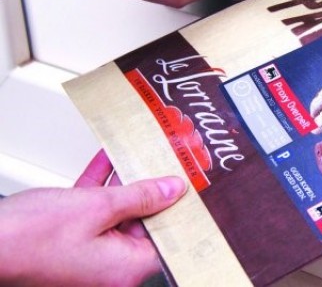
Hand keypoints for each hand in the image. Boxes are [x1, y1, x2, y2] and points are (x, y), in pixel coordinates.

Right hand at [0, 150, 186, 285]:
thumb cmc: (30, 239)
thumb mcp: (98, 207)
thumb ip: (141, 197)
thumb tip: (172, 190)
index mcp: (125, 268)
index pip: (169, 240)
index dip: (180, 212)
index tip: (190, 188)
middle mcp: (110, 267)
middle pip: (145, 224)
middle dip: (153, 191)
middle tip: (167, 163)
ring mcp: (90, 255)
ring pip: (118, 213)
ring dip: (126, 184)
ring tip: (141, 155)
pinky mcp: (71, 240)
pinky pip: (95, 211)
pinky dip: (101, 187)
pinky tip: (109, 160)